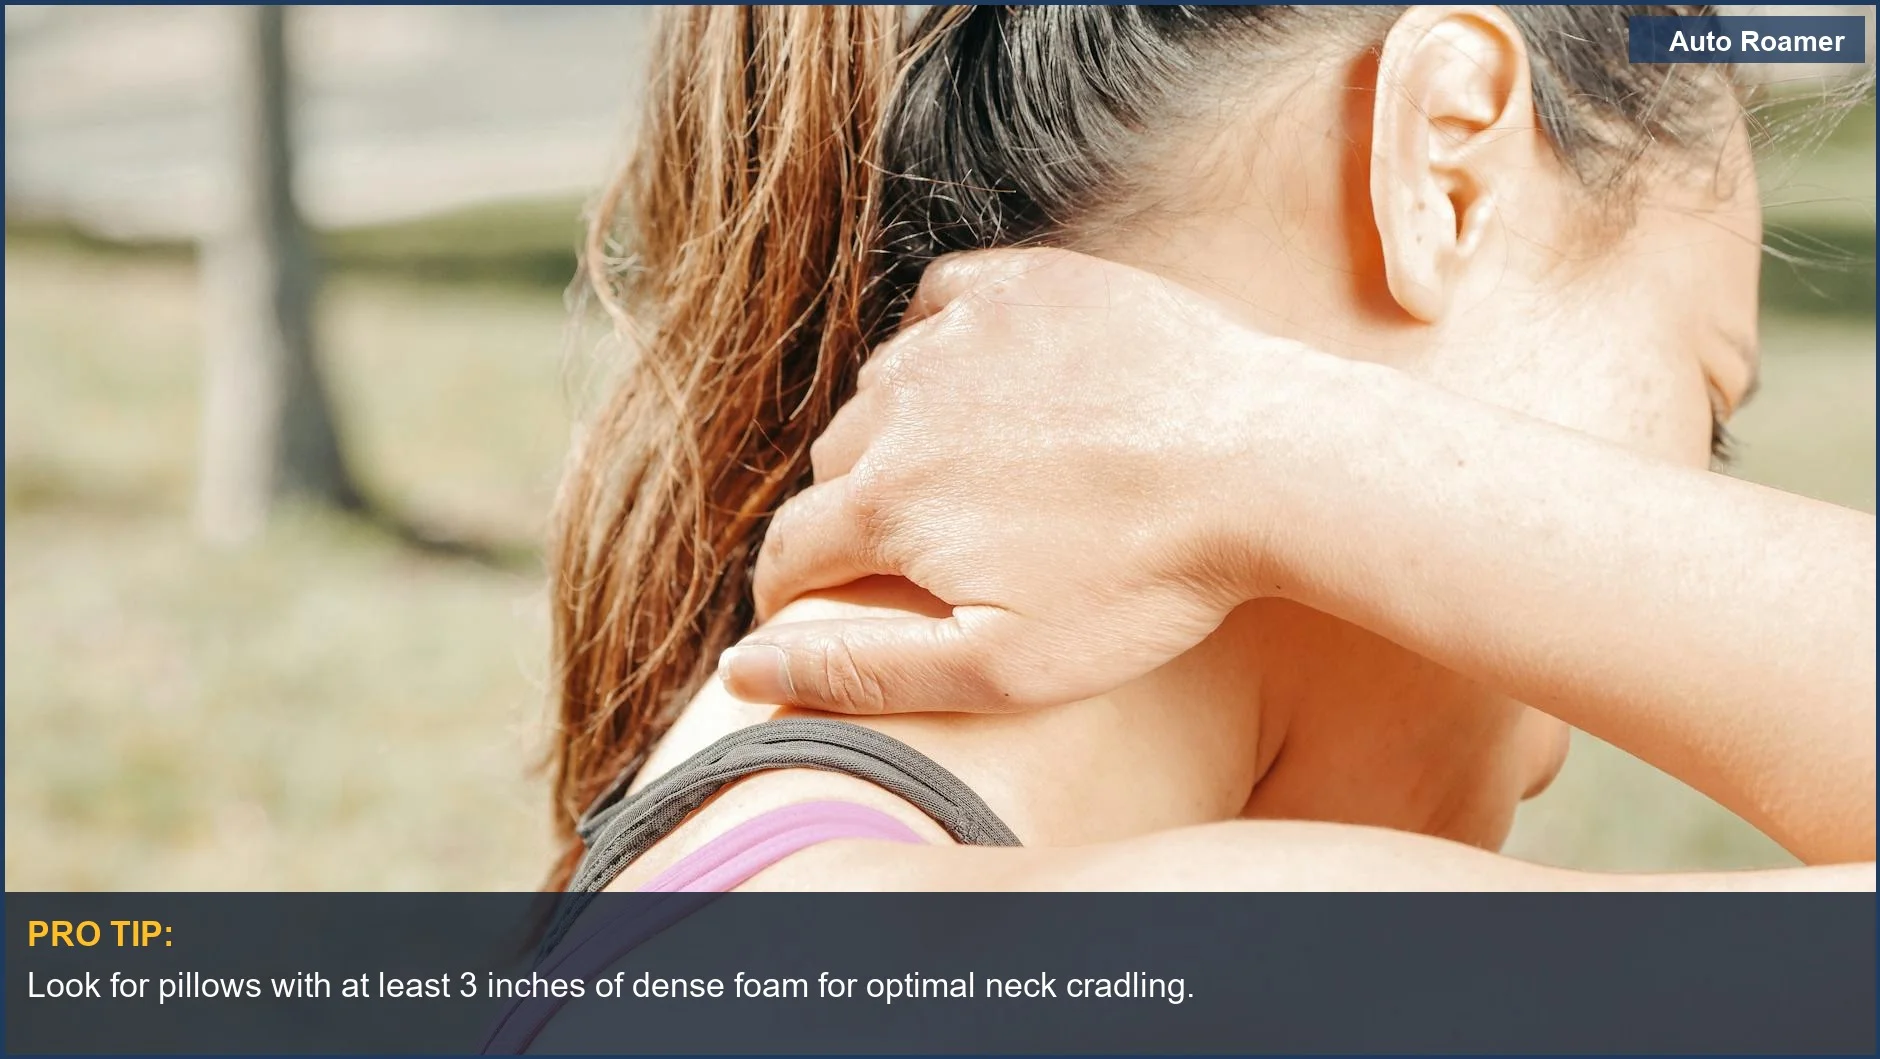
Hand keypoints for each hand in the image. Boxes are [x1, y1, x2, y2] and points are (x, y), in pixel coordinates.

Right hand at [719, 247, 1359, 713]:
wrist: (1267, 463)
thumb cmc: (1146, 583)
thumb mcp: (1002, 663)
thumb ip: (859, 669)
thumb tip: (739, 669)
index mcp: (886, 502)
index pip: (790, 553)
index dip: (795, 597)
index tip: (818, 615)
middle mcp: (901, 405)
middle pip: (834, 470)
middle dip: (854, 517)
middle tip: (923, 556)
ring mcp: (963, 333)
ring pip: (883, 391)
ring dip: (901, 435)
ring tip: (969, 479)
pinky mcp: (1024, 284)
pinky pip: (940, 307)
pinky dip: (942, 346)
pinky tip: (984, 384)